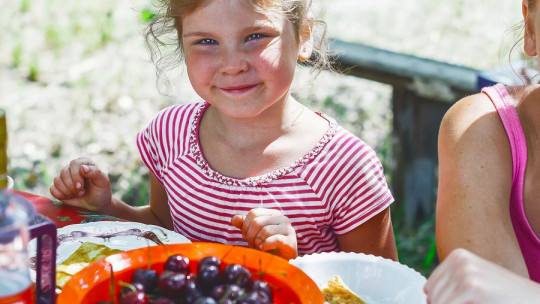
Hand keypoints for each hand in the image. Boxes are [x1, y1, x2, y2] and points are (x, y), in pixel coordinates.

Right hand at [49, 157, 111, 212]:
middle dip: (72, 186)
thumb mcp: (103, 182)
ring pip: (57, 180)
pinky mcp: (59, 187)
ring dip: (67, 191)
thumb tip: (82, 168)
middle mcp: (73, 168)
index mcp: (84, 163)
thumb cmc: (101, 191)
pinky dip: (60, 195)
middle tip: (81, 192)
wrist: (97, 205)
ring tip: (78, 195)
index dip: (76, 175)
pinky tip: (69, 197)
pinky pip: (52, 189)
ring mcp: (65, 177)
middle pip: (64, 172)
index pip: (74, 163)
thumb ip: (95, 172)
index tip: (81, 186)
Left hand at [231, 208, 297, 259]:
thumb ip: (243, 225)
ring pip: (265, 230)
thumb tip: (234, 219)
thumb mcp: (252, 234)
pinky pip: (276, 240)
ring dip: (258, 242)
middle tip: (252, 244)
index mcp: (272, 213)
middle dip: (250, 236)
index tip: (246, 237)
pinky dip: (266, 245)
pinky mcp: (291, 241)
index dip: (246, 226)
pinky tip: (263, 249)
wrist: (280, 263)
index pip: (253, 213)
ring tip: (259, 248)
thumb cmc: (265, 246)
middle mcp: (282, 218)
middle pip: (257, 222)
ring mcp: (288, 229)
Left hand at [424, 248, 539, 303]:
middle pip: (433, 296)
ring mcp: (465, 272)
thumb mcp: (473, 281)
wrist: (532, 299)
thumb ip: (451, 285)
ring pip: (438, 303)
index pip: (430, 287)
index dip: (437, 302)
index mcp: (457, 256)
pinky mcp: (472, 288)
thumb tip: (426, 297)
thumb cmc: (503, 295)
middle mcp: (459, 260)